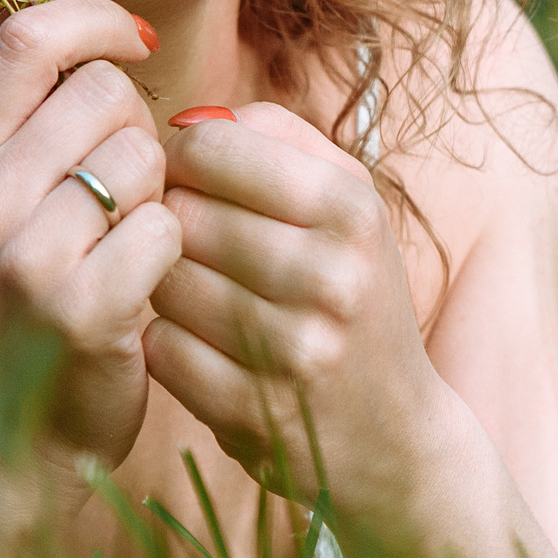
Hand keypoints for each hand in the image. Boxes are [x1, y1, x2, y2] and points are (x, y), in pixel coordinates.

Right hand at [0, 0, 178, 505]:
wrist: (20, 429)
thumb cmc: (41, 290)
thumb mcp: (12, 196)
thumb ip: (47, 119)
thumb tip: (119, 30)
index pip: (26, 39)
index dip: (94, 19)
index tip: (137, 40)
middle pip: (105, 93)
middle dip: (139, 129)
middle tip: (124, 191)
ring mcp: (23, 258)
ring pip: (143, 159)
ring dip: (158, 195)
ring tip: (126, 241)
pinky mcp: (78, 311)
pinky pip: (165, 230)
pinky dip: (171, 251)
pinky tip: (143, 284)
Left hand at [146, 105, 458, 540]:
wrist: (396, 436)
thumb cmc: (354, 294)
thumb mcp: (347, 204)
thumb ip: (274, 138)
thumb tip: (187, 120)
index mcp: (350, 209)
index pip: (209, 148)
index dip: (183, 159)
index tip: (193, 180)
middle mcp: (329, 276)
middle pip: (180, 215)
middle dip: (172, 223)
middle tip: (191, 242)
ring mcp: (291, 350)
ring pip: (163, 281)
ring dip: (166, 284)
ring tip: (202, 292)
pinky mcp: (253, 412)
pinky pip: (161, 348)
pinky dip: (168, 343)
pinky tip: (201, 345)